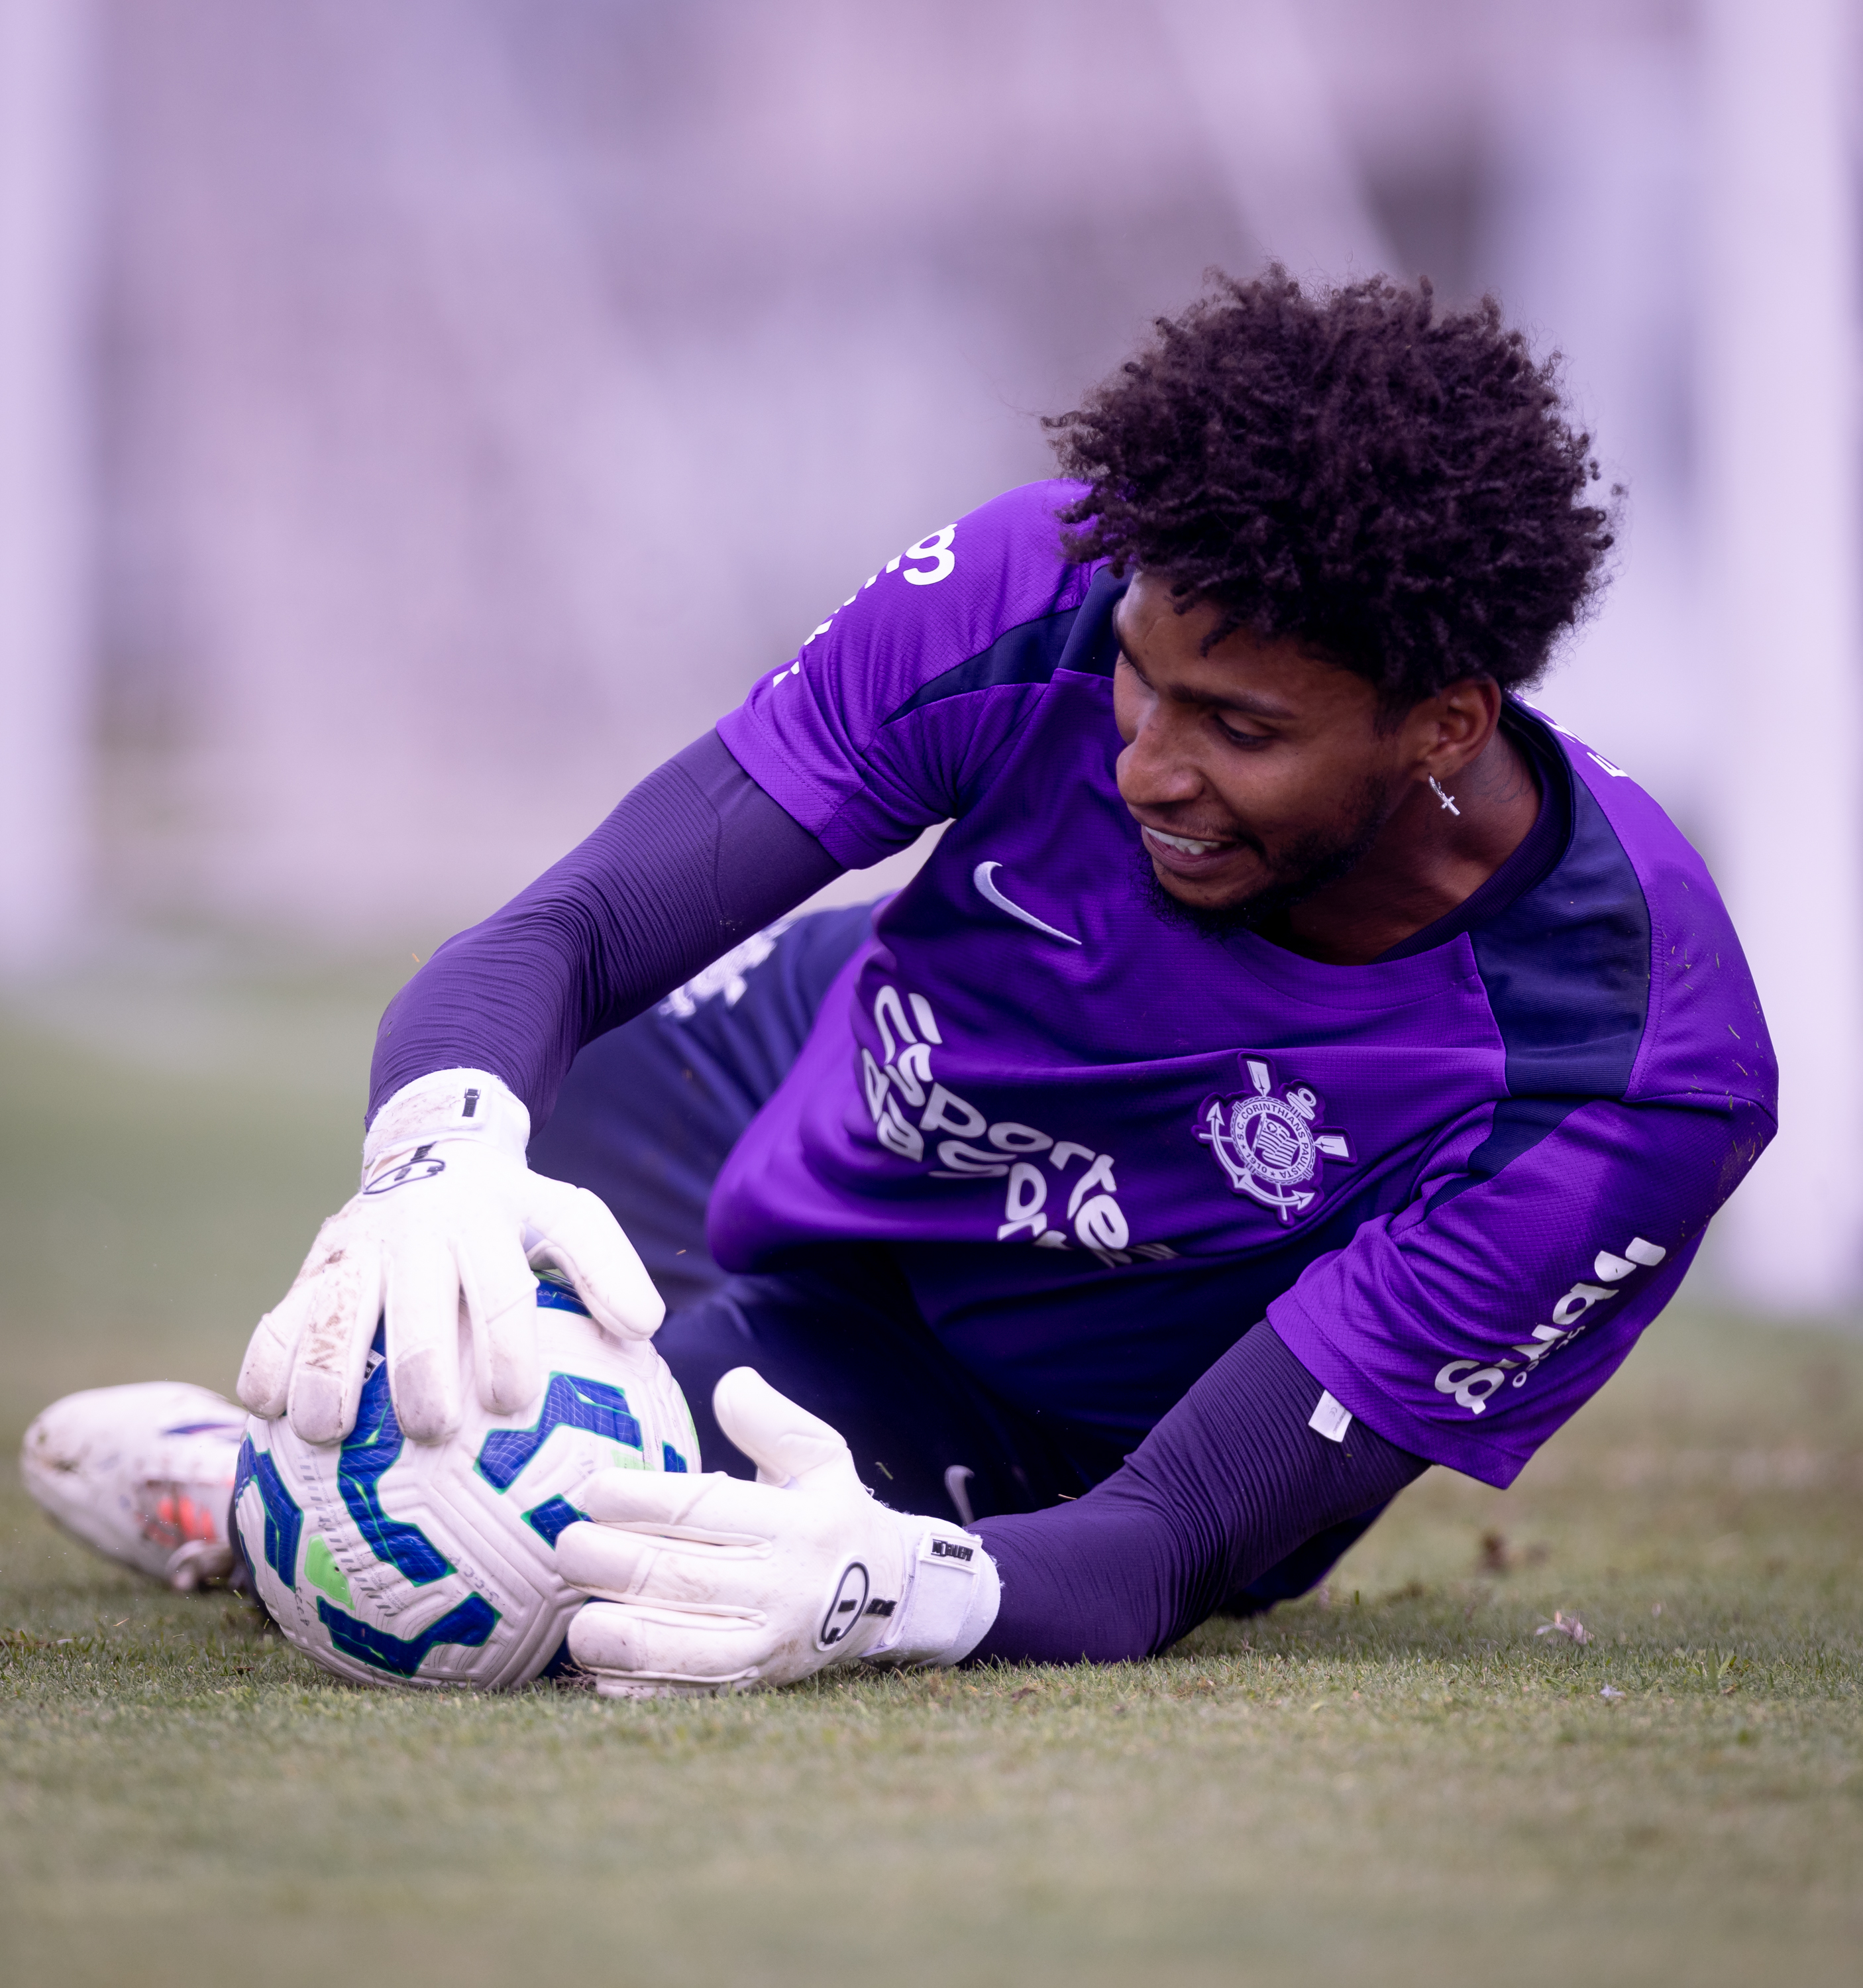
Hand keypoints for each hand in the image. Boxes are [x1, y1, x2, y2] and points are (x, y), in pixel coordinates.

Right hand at [236, 1068, 663, 1444]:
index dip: (506, 1348)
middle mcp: (413, 1232)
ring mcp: (354, 1250)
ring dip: (325, 1373)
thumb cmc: (512, 1212)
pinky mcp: (309, 1271)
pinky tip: (265, 1415)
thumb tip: (644, 1329)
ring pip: (329, 1313)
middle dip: (418, 1370)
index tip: (513, 1403)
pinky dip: (266, 1365)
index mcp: (483, 1224)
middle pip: (412, 1307)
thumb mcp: (569, 1217)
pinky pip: (275, 1321)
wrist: (430, 1149)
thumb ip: (607, 1268)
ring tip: (327, 1435)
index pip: (500, 1290)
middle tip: (430, 1430)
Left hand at [558, 1367, 999, 1695]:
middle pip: (681, 1579)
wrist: (882, 1595)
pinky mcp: (754, 1684)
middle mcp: (784, 1588)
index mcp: (798, 1525)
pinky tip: (600, 1670)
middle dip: (611, 1563)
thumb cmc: (830, 1511)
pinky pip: (689, 1693)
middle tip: (566, 1546)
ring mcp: (769, 1645)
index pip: (704, 1510)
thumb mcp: (821, 1454)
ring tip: (574, 1620)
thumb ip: (772, 1420)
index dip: (639, 1500)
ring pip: (682, 1649)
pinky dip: (639, 1688)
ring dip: (617, 1636)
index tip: (593, 1490)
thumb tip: (729, 1385)